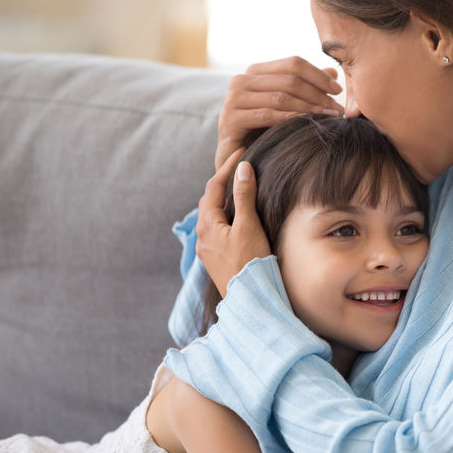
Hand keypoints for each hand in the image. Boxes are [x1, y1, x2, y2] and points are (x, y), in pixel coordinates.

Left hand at [196, 149, 270, 297]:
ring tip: (239, 188)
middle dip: (223, 182)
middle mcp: (202, 237)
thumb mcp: (249, 226)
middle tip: (239, 167)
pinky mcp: (217, 260)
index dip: (227, 168)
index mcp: (207, 226)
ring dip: (225, 200)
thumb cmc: (250, 263)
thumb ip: (244, 196)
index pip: (213, 187)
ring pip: (213, 216)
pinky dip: (228, 216)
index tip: (240, 152)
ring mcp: (208, 250)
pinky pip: (218, 229)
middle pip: (210, 201)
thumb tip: (242, 168)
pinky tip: (239, 218)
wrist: (250, 300)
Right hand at [215, 57, 343, 170]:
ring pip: (279, 96)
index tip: (338, 91)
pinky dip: (288, 118)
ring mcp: (233, 99)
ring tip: (327, 117)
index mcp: (255, 72)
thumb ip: (306, 87)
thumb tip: (333, 71)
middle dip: (317, 94)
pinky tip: (305, 123)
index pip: (292, 64)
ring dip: (308, 107)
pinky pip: (265, 115)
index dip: (318, 75)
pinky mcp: (230, 119)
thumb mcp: (288, 107)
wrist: (238, 160)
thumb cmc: (264, 132)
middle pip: (288, 79)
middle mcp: (241, 80)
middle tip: (336, 108)